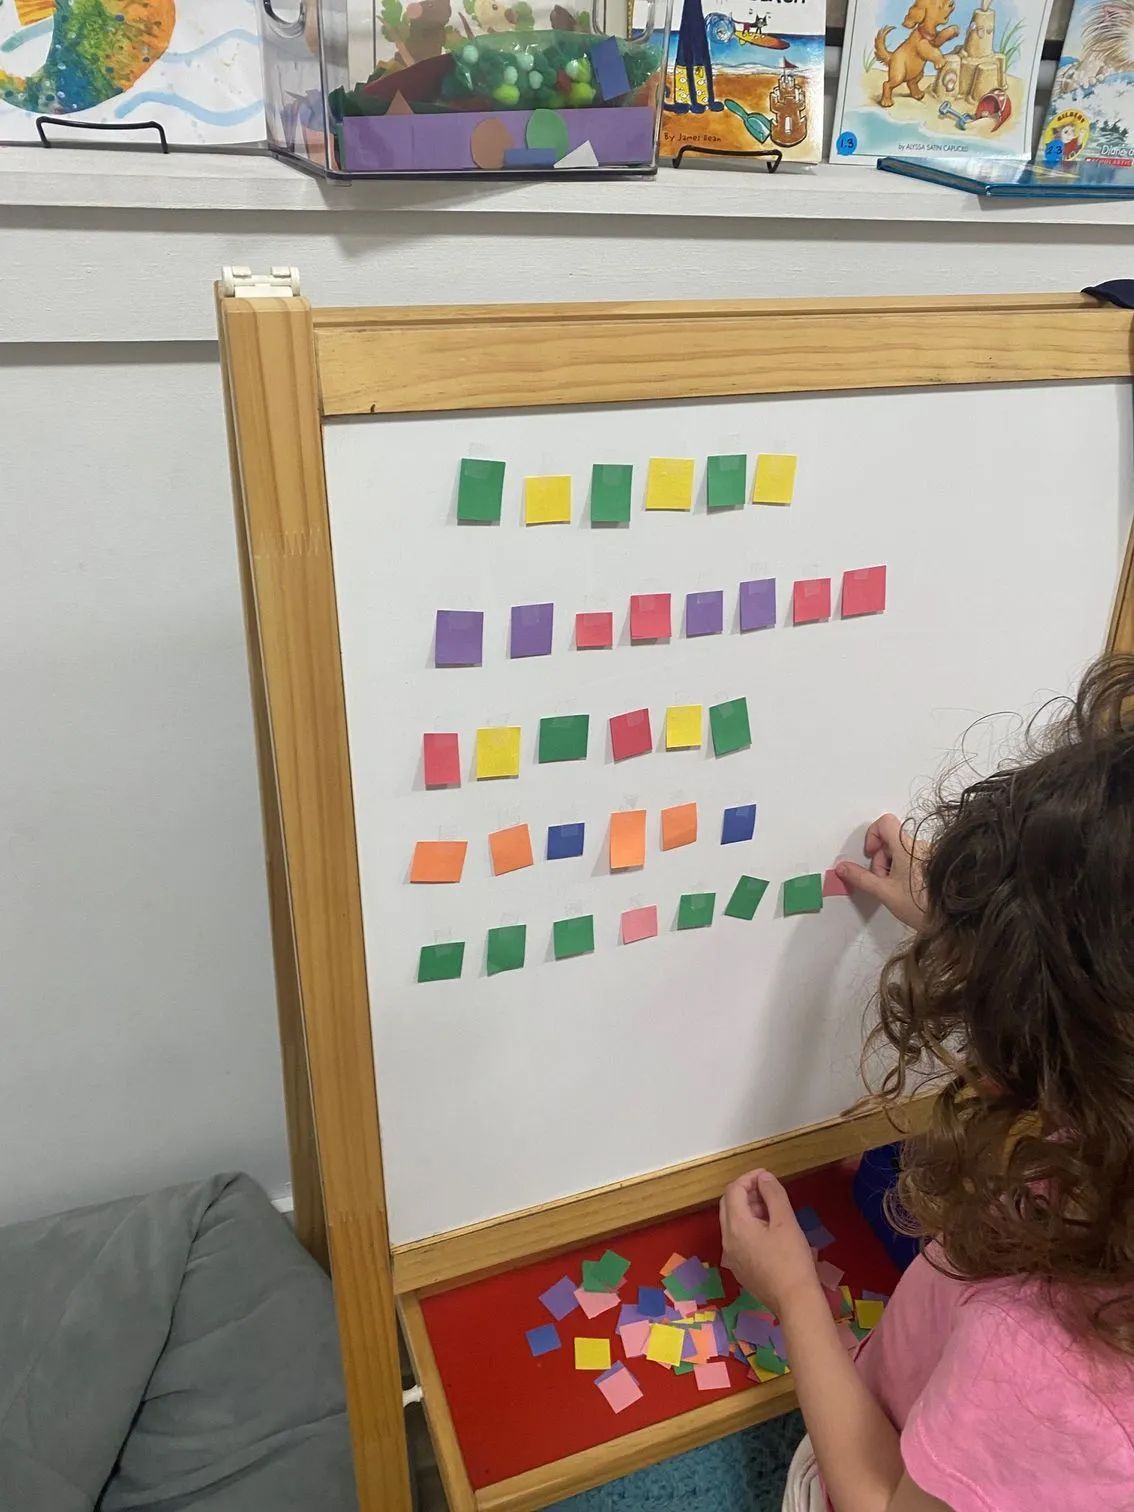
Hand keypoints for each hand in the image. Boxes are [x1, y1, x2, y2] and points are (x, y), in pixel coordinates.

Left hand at [719, 1169, 819, 1316]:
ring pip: (732, 1223)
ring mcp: (731, 1257)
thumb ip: (773, 1194)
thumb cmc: (792, 1260)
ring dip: (748, 1209)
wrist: (795, 1302)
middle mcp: (727, 1241)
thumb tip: (763, 1177)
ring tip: (772, 1208)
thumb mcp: (786, 1222)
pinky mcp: (740, 1269)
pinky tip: (769, 1231)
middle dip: (746, 1192)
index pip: (733, 1191)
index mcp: (736, 1226)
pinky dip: (748, 1227)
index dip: (749, 1178)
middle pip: (728, 1205)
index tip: (767, 1176)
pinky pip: (738, 1239)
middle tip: (769, 1190)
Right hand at [835, 813, 927, 929]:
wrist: (951, 920)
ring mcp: (929, 855)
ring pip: (901, 851)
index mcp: (906, 847)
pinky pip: (913, 859)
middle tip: (883, 880)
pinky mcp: (935, 865)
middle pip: (891, 840)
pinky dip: (904, 870)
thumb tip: (844, 868)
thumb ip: (860, 878)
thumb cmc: (922, 906)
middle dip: (881, 859)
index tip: (870, 854)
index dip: (872, 835)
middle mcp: (920, 846)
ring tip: (896, 888)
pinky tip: (907, 889)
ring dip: (892, 866)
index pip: (885, 822)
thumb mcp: (884, 892)